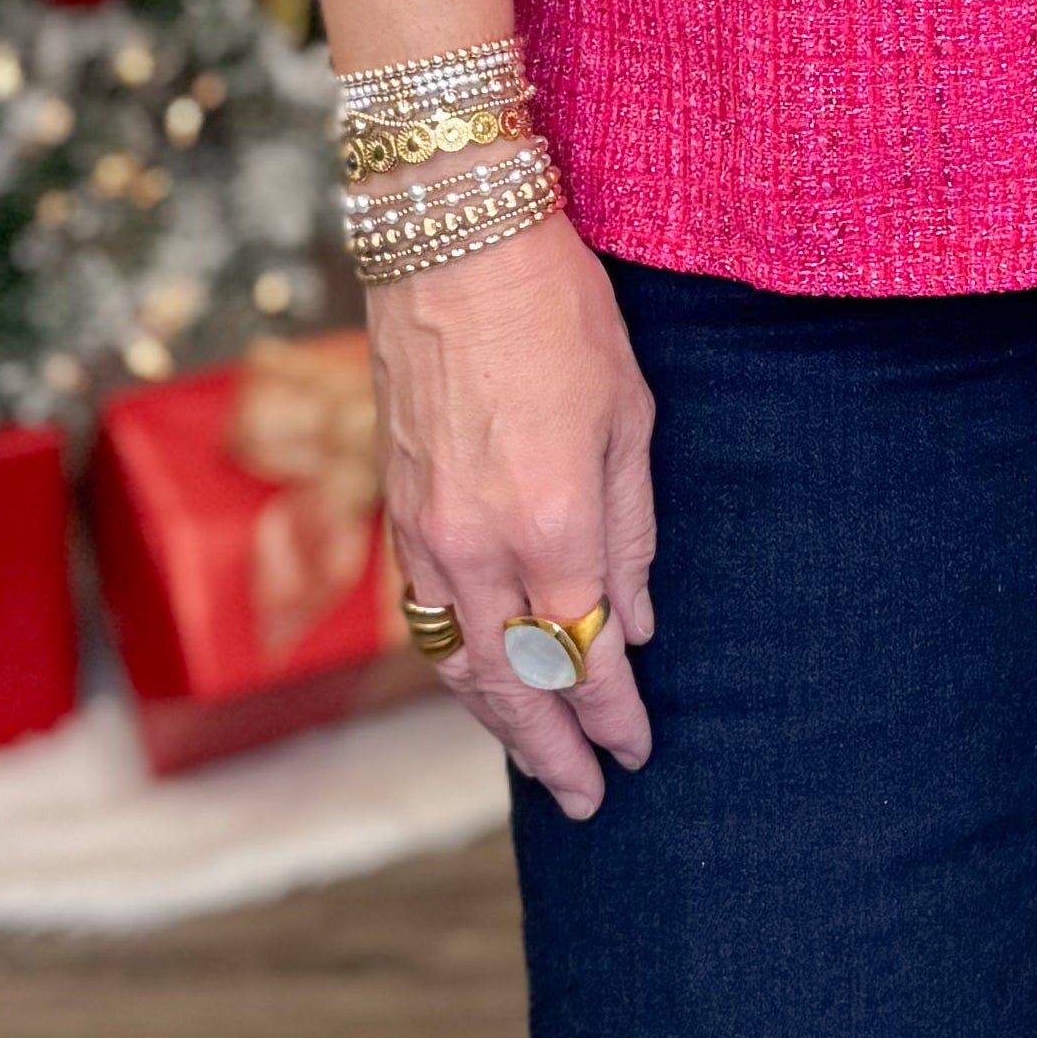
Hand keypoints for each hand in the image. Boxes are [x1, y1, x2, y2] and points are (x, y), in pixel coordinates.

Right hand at [365, 212, 657, 814]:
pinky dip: (459, 665)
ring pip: (459, 661)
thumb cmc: (557, 312)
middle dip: (552, 749)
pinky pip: (428, 617)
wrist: (450, 239)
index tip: (638, 751)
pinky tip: (486, 683)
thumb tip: (634, 622)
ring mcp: (426, 531)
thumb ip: (630, 529)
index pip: (586, 655)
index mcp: (552, 522)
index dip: (613, 713)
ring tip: (538, 761)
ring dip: (498, 722)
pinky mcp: (397, 508)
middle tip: (588, 798)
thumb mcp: (628, 416)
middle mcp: (478, 543)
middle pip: (515, 681)